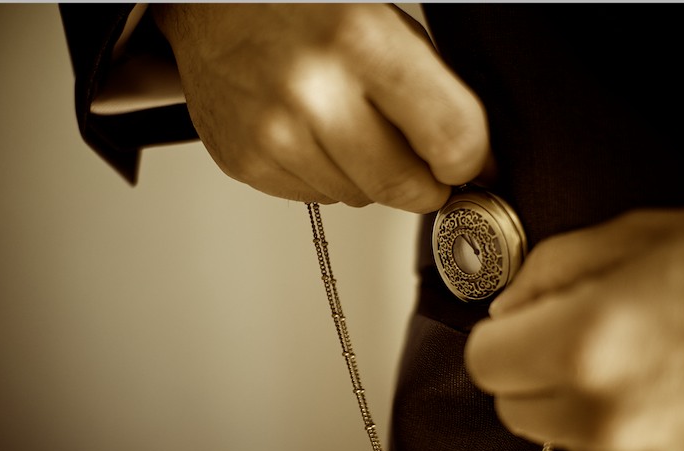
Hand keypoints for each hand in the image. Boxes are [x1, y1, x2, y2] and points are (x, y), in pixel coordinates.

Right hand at [151, 4, 490, 212]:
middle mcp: (313, 94)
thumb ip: (431, 90)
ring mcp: (274, 136)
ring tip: (348, 127)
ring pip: (361, 199)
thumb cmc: (300, 7)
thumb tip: (468, 159)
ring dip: (370, 177)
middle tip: (424, 167)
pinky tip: (312, 135)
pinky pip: (318, 198)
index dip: (470, 162)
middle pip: (404, 187)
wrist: (212, 8)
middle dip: (426, 185)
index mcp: (360, 43)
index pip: (451, 140)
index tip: (468, 164)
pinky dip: (328, 175)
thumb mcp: (383, 24)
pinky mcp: (248, 163)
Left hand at [465, 207, 683, 450]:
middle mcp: (609, 418)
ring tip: (627, 358)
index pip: (483, 361)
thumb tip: (507, 309)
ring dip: (570, 401)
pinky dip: (611, 428)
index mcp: (588, 345)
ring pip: (556, 434)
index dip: (499, 336)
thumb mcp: (632, 235)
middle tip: (572, 335)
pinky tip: (654, 389)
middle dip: (528, 369)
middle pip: (512, 406)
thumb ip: (546, 271)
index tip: (520, 323)